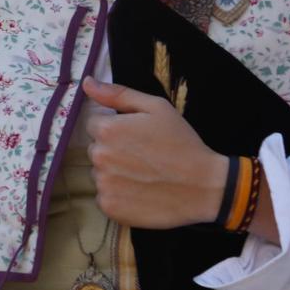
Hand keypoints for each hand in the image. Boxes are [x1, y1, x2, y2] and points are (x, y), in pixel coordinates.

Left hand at [82, 77, 227, 228]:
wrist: (203, 187)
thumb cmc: (182, 143)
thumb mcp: (156, 108)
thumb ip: (118, 94)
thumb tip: (87, 82)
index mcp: (107, 130)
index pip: (95, 125)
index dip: (116, 129)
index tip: (137, 137)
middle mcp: (99, 157)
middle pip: (96, 149)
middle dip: (113, 150)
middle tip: (143, 156)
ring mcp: (102, 184)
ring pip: (99, 173)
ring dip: (114, 173)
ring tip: (143, 175)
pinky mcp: (109, 207)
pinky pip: (104, 196)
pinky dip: (118, 195)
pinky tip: (140, 191)